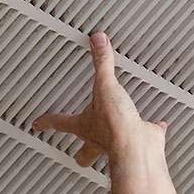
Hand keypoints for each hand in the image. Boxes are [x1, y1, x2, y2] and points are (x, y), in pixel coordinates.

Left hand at [33, 32, 167, 166]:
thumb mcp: (105, 87)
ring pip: (111, 148)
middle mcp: (99, 139)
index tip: (38, 124)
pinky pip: (147, 133)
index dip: (47, 122)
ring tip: (114, 133)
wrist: (137, 147)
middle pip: (84, 151)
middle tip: (77, 150)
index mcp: (85, 126)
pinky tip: (155, 124)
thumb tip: (97, 42)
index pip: (60, 122)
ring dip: (111, 141)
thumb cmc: (114, 126)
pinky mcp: (142, 139)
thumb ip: (101, 64)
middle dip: (80, 152)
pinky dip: (151, 128)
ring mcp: (120, 143)